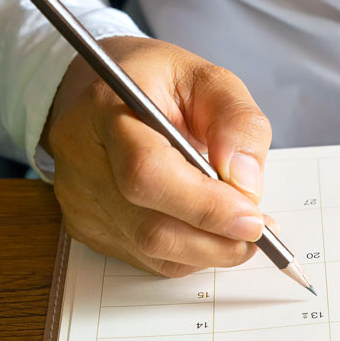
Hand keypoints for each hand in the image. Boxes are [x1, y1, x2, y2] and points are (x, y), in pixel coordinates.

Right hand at [43, 37, 270, 276]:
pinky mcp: (88, 229)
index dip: (206, 206)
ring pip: (153, 252)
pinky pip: (148, 259)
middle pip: (151, 228)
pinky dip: (190, 253)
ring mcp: (79, 201)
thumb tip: (246, 183)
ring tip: (241, 228)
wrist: (104, 94)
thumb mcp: (209, 81)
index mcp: (107, 108)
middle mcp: (82, 160)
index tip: (253, 218)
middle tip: (259, 228)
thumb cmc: (157, 84)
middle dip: (217, 238)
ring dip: (210, 250)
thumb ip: (238, 123)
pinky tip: (208, 230)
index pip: (148, 173)